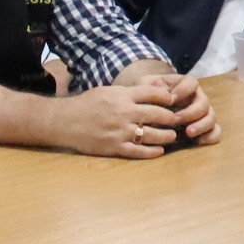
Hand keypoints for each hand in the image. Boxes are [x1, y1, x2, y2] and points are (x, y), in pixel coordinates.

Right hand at [49, 83, 192, 158]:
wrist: (64, 122)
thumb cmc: (85, 104)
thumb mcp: (107, 91)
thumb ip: (127, 93)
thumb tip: (149, 93)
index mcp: (122, 96)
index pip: (154, 93)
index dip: (167, 97)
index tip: (172, 101)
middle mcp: (124, 113)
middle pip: (159, 114)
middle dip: (172, 117)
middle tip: (178, 119)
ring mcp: (120, 131)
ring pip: (153, 135)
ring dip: (166, 136)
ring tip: (171, 136)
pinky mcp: (115, 147)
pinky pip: (140, 151)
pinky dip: (153, 152)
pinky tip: (159, 150)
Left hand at [128, 72, 220, 144]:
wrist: (149, 112)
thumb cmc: (147, 98)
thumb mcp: (144, 88)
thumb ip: (148, 87)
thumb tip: (159, 93)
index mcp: (184, 85)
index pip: (192, 82)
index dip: (184, 90)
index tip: (170, 99)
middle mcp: (197, 98)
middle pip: (204, 102)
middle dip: (191, 112)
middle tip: (176, 119)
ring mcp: (202, 114)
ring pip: (211, 118)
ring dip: (201, 125)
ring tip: (188, 133)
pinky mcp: (204, 129)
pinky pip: (215, 132)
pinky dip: (210, 137)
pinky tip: (199, 142)